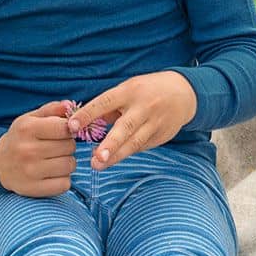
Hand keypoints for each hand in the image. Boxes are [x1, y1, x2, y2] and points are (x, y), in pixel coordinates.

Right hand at [0, 101, 76, 196]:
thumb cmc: (21, 137)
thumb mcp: (31, 118)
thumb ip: (52, 109)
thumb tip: (70, 105)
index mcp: (27, 129)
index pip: (64, 128)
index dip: (70, 129)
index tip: (64, 131)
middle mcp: (27, 150)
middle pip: (69, 147)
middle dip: (68, 146)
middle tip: (57, 147)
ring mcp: (30, 172)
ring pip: (69, 166)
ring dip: (67, 163)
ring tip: (54, 160)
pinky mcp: (33, 189)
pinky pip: (64, 184)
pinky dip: (63, 180)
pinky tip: (52, 174)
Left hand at [65, 71, 197, 169]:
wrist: (184, 93)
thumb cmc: (147, 90)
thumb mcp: (128, 89)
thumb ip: (108, 106)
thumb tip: (84, 122)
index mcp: (130, 91)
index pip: (105, 102)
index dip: (88, 114)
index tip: (71, 126)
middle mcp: (144, 107)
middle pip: (125, 127)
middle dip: (109, 144)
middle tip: (94, 159)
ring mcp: (155, 123)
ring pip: (135, 142)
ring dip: (116, 156)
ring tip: (98, 165)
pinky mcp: (162, 136)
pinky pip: (141, 146)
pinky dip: (127, 152)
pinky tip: (115, 158)